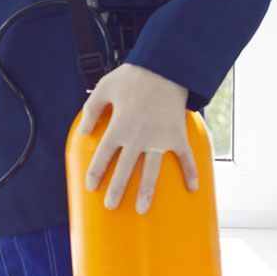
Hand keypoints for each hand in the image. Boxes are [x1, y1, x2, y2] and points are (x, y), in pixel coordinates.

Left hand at [78, 63, 199, 212]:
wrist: (167, 67)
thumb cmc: (134, 76)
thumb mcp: (104, 88)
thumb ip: (91, 111)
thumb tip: (83, 132)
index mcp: (119, 128)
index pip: (103, 156)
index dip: (95, 172)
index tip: (91, 186)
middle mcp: (138, 138)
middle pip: (124, 170)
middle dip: (116, 190)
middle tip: (111, 206)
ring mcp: (159, 139)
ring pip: (151, 172)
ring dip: (146, 192)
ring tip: (142, 209)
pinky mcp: (177, 136)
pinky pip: (185, 158)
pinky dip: (191, 172)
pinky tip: (193, 188)